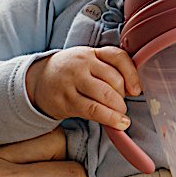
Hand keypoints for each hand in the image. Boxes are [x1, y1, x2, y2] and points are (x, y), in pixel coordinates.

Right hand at [26, 46, 141, 129]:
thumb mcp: (88, 61)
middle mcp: (81, 64)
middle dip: (123, 97)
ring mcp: (72, 82)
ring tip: (121, 115)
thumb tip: (134, 89)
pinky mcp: (66, 100)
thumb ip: (109, 69)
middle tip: (122, 105)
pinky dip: (110, 118)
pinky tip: (119, 123)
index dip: (132, 74)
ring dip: (118, 109)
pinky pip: (93, 110)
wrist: (38, 80)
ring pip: (105, 95)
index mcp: (91, 53)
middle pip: (114, 80)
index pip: (117, 57)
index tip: (137, 90)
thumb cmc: (70, 72)